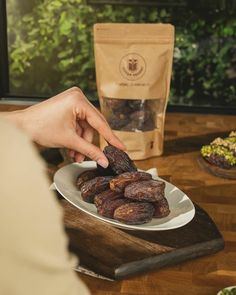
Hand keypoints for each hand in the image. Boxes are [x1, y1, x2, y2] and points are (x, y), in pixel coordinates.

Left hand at [3, 87, 124, 167]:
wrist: (21, 126)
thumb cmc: (40, 127)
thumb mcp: (69, 141)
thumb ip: (89, 150)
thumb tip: (104, 160)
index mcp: (78, 100)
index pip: (100, 122)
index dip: (111, 138)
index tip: (122, 147)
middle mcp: (77, 97)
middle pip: (93, 125)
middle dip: (89, 144)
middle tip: (97, 158)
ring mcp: (72, 101)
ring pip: (85, 128)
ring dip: (81, 143)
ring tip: (75, 156)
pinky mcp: (68, 107)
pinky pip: (78, 125)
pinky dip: (76, 138)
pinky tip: (71, 149)